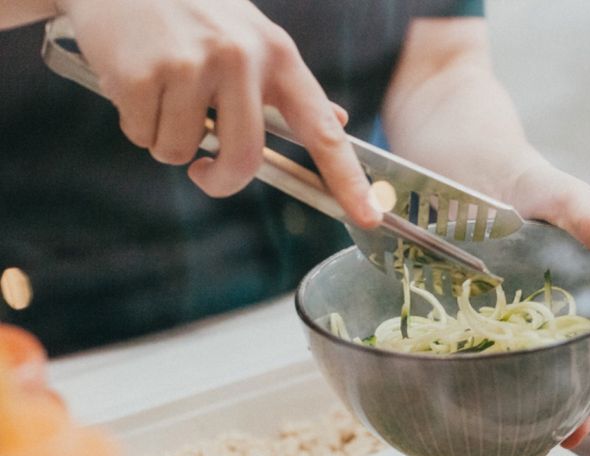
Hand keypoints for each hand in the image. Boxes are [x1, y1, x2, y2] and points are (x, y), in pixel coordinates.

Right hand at [58, 0, 380, 225]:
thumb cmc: (192, 12)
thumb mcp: (251, 36)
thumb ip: (288, 86)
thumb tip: (335, 122)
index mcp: (278, 55)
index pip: (322, 131)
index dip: (348, 179)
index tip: (369, 216)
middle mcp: (241, 59)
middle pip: (244, 160)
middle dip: (220, 180)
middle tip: (204, 171)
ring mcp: (191, 64)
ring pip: (181, 153)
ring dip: (165, 139)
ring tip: (160, 90)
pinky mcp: (143, 73)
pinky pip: (143, 136)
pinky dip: (135, 122)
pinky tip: (134, 79)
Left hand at [504, 161, 589, 447]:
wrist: (473, 179)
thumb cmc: (529, 184)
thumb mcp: (561, 195)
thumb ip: (589, 215)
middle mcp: (578, 299)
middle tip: (582, 427)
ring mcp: (542, 314)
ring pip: (561, 362)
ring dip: (561, 399)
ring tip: (551, 433)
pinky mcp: (506, 320)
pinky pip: (518, 355)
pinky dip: (519, 383)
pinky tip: (509, 409)